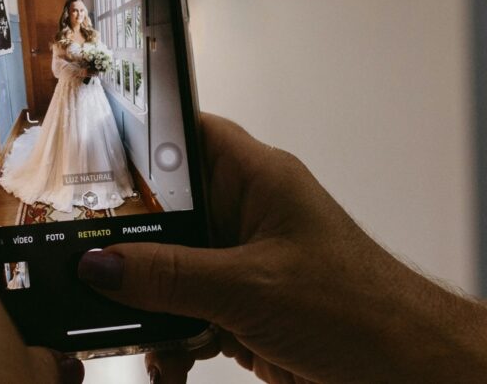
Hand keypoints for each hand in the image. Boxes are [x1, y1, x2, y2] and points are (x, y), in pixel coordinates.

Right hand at [77, 114, 486, 382]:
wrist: (408, 374)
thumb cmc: (359, 309)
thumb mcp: (249, 287)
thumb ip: (169, 275)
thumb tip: (97, 264)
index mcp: (254, 178)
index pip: (186, 133)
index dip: (136, 136)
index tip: (84, 153)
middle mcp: (243, 211)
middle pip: (166, 207)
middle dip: (125, 236)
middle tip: (82, 251)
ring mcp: (240, 261)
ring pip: (168, 263)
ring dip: (143, 295)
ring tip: (113, 313)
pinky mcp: (239, 305)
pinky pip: (184, 307)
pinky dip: (167, 333)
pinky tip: (160, 355)